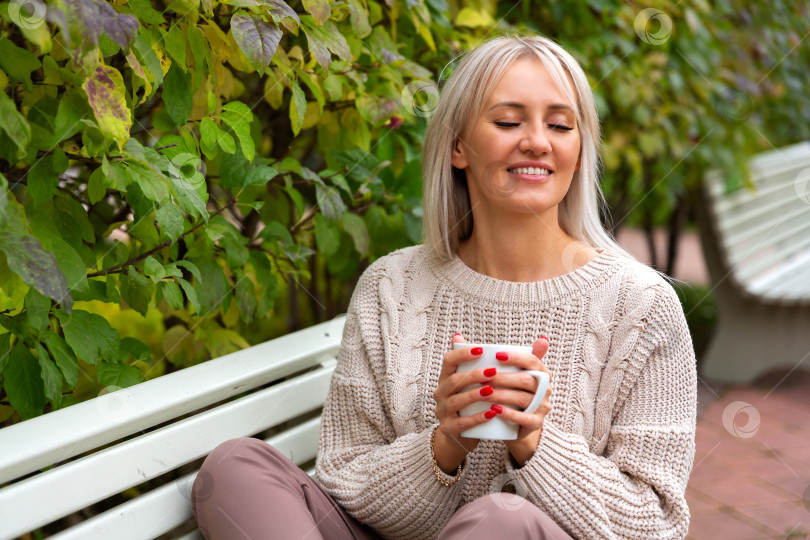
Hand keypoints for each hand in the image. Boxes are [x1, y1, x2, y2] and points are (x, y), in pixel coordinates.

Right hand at [432, 334, 498, 471]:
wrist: (460, 435)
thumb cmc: (469, 404)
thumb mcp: (468, 383)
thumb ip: (468, 362)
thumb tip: (458, 335)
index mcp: (445, 378)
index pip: (448, 361)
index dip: (463, 354)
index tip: (481, 350)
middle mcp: (441, 393)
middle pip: (453, 380)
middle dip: (473, 375)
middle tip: (493, 372)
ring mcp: (442, 411)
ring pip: (456, 401)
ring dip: (474, 395)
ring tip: (492, 391)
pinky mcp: (448, 428)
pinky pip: (462, 423)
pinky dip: (477, 418)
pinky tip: (491, 413)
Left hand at [495, 337, 552, 465]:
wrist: (516, 425)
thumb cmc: (507, 393)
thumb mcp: (504, 373)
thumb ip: (484, 355)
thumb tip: (457, 335)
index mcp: (541, 372)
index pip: (533, 360)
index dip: (516, 357)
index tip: (497, 355)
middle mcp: (545, 388)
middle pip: (526, 379)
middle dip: (503, 377)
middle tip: (483, 377)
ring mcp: (542, 406)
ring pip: (523, 398)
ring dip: (501, 395)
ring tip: (483, 393)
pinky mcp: (536, 423)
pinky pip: (525, 418)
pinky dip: (509, 414)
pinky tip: (493, 410)